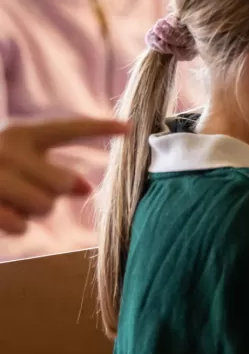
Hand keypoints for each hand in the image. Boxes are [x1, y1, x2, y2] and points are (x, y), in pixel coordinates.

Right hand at [0, 117, 126, 235]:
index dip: (101, 128)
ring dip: (32, 211)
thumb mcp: (18, 164)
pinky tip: (2, 213)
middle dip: (53, 194)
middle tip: (26, 191)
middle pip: (63, 183)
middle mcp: (9, 150)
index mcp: (20, 135)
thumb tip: (86, 189)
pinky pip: (21, 226)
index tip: (131, 127)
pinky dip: (15, 226)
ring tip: (11, 200)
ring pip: (44, 206)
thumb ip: (52, 172)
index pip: (68, 130)